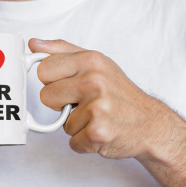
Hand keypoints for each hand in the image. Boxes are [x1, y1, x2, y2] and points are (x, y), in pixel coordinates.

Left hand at [29, 38, 171, 159]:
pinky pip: (72, 142)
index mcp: (91, 60)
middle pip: (46, 97)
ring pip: (61, 123)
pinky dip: (85, 142)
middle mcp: (94, 82)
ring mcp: (97, 108)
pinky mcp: (97, 133)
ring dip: (77, 125)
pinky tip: (101, 131)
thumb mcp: (96, 63)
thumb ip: (62, 51)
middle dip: (61, 104)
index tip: (69, 85)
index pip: (44, 70)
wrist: (150, 123)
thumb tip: (34, 44)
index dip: (53, 82)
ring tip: (97, 117)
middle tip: (83, 103)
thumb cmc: (120, 93)